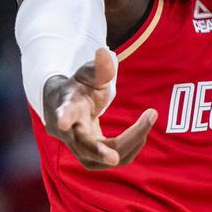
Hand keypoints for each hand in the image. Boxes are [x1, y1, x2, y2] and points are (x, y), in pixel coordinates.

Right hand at [44, 47, 156, 168]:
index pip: (65, 113)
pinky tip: (144, 129)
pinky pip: (116, 157)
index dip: (64, 117)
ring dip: (130, 142)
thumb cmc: (78, 88)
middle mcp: (71, 133)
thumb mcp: (87, 74)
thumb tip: (104, 52)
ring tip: (149, 117)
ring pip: (104, 157)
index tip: (62, 121)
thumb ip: (98, 68)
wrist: (64, 109)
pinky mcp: (93, 157)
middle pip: (84, 146)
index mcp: (68, 109)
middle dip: (99, 152)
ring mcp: (80, 149)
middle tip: (114, 159)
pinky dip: (133, 144)